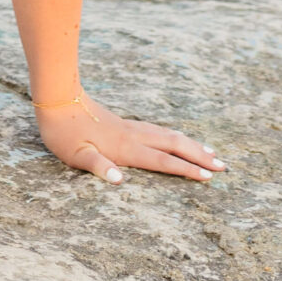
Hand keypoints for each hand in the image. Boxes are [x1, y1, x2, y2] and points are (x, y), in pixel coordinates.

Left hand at [34, 92, 225, 183]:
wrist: (58, 100)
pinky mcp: (126, 124)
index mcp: (126, 148)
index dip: (186, 169)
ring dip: (192, 144)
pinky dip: (177, 137)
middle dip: (200, 156)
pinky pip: (160, 130)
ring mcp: (132, 128)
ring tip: (211, 152)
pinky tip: (178, 139)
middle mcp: (135, 136)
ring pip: (170, 135)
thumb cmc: (64, 132)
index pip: (163, 161)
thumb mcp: (76, 155)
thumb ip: (99, 167)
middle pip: (175, 145)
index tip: (209, 177)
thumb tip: (120, 180)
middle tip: (223, 166)